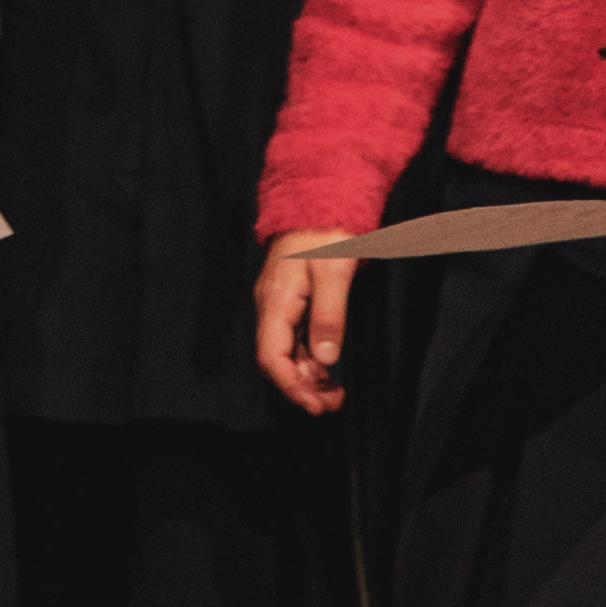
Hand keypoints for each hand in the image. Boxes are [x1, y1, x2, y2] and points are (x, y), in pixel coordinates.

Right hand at [254, 236, 357, 415]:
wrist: (316, 199)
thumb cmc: (326, 231)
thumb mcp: (335, 271)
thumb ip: (329, 315)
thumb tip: (325, 359)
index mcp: (276, 301)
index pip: (271, 356)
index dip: (291, 387)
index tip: (316, 407)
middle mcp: (271, 306)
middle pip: (275, 359)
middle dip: (301, 388)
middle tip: (333, 404)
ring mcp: (278, 304)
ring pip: (284, 352)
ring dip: (306, 377)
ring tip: (335, 393)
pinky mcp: (290, 301)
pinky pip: (293, 340)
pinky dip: (309, 360)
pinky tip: (327, 367)